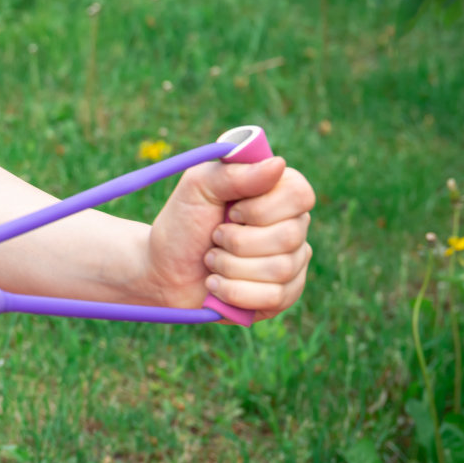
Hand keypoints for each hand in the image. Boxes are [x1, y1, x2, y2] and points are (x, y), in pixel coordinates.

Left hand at [145, 155, 315, 321]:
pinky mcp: (283, 295)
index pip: (300, 195)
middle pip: (290, 236)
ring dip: (231, 266)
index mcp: (277, 192)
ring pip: (281, 269)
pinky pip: (276, 297)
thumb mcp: (197, 189)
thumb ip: (233, 174)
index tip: (231, 212)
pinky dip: (235, 291)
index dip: (263, 208)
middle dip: (237, 241)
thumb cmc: (181, 224)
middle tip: (214, 238)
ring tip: (211, 261)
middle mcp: (293, 225)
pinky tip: (217, 285)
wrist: (162, 271)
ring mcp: (292, 262)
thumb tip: (278, 164)